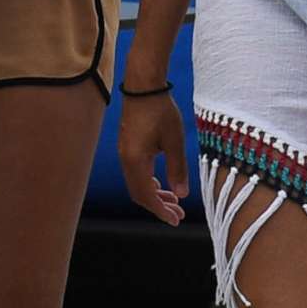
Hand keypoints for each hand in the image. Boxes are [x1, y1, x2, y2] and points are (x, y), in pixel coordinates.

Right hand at [117, 86, 190, 225]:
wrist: (144, 87)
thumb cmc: (160, 110)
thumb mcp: (174, 141)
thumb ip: (177, 169)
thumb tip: (181, 195)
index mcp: (136, 161)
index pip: (146, 196)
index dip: (160, 211)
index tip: (175, 220)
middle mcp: (126, 160)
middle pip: (139, 194)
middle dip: (158, 206)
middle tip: (178, 214)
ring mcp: (125, 153)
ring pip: (137, 184)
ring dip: (154, 195)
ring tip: (173, 201)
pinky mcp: (128, 147)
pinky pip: (136, 173)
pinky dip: (149, 183)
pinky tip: (162, 183)